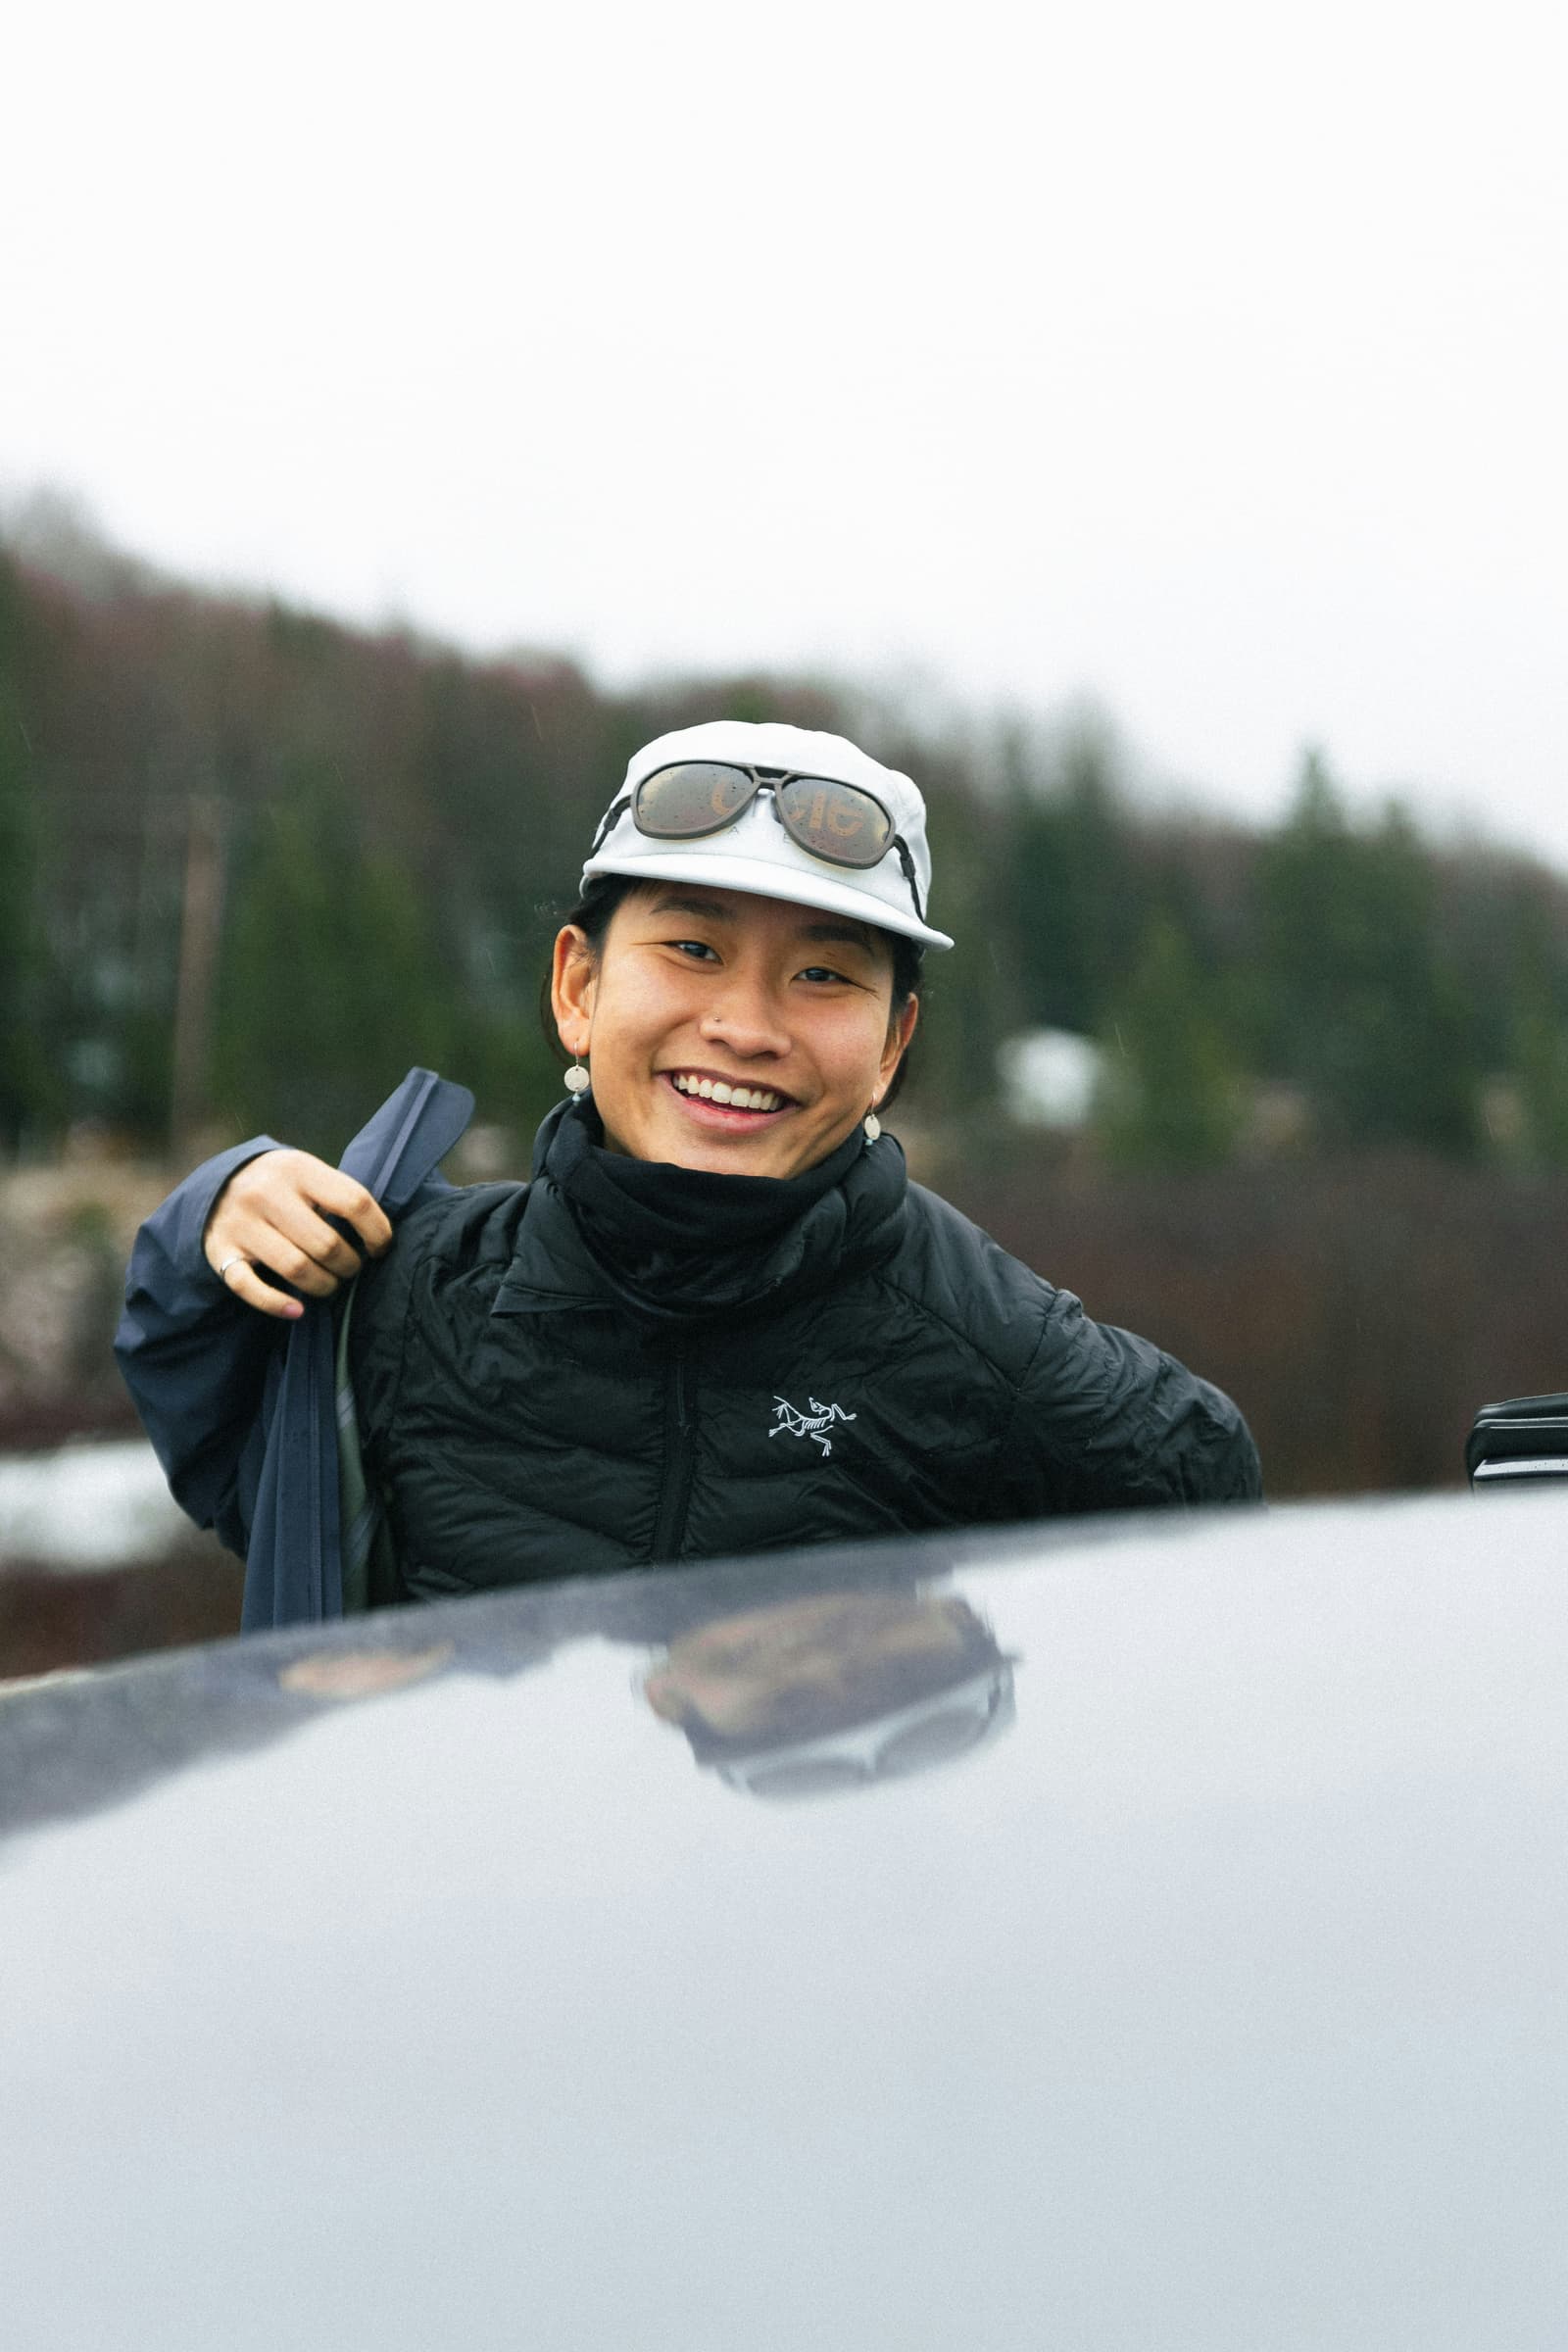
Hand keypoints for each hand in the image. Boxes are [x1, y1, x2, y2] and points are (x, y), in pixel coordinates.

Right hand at [203, 1150, 393, 1320]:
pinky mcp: (220, 1252)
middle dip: (348, 1265)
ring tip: (329, 1284)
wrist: (218, 1184)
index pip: (354, 1202)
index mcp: (298, 1169)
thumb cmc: (282, 1186)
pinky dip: (277, 1304)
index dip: (378, 1232)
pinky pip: (251, 1288)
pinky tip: (297, 1310)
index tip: (381, 1249)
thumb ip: (337, 1195)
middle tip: (350, 1268)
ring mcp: (241, 1223)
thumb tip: (380, 1238)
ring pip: (296, 1269)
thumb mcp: (307, 1173)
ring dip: (323, 1285)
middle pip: (326, 1244)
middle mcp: (266, 1193)